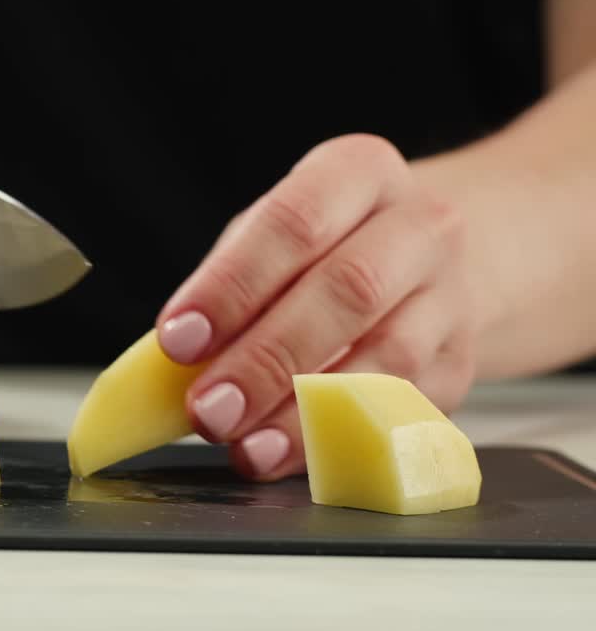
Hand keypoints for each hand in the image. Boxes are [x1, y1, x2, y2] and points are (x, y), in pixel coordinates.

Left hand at [156, 134, 476, 480]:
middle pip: (348, 290)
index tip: (178, 340)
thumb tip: (167, 365)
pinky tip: (291, 458)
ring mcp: (453, 296)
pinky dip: (343, 440)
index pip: (295, 222)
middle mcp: (421, 225)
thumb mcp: (269, 240)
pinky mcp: (462, 364)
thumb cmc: (324, 249)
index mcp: (359, 173)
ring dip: (306, 412)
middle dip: (267, 358)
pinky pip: (406, 409)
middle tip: (208, 408)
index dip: (233, 286)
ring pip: (387, 359)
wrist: (437, 262)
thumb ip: (225, 289)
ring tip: (246, 445)